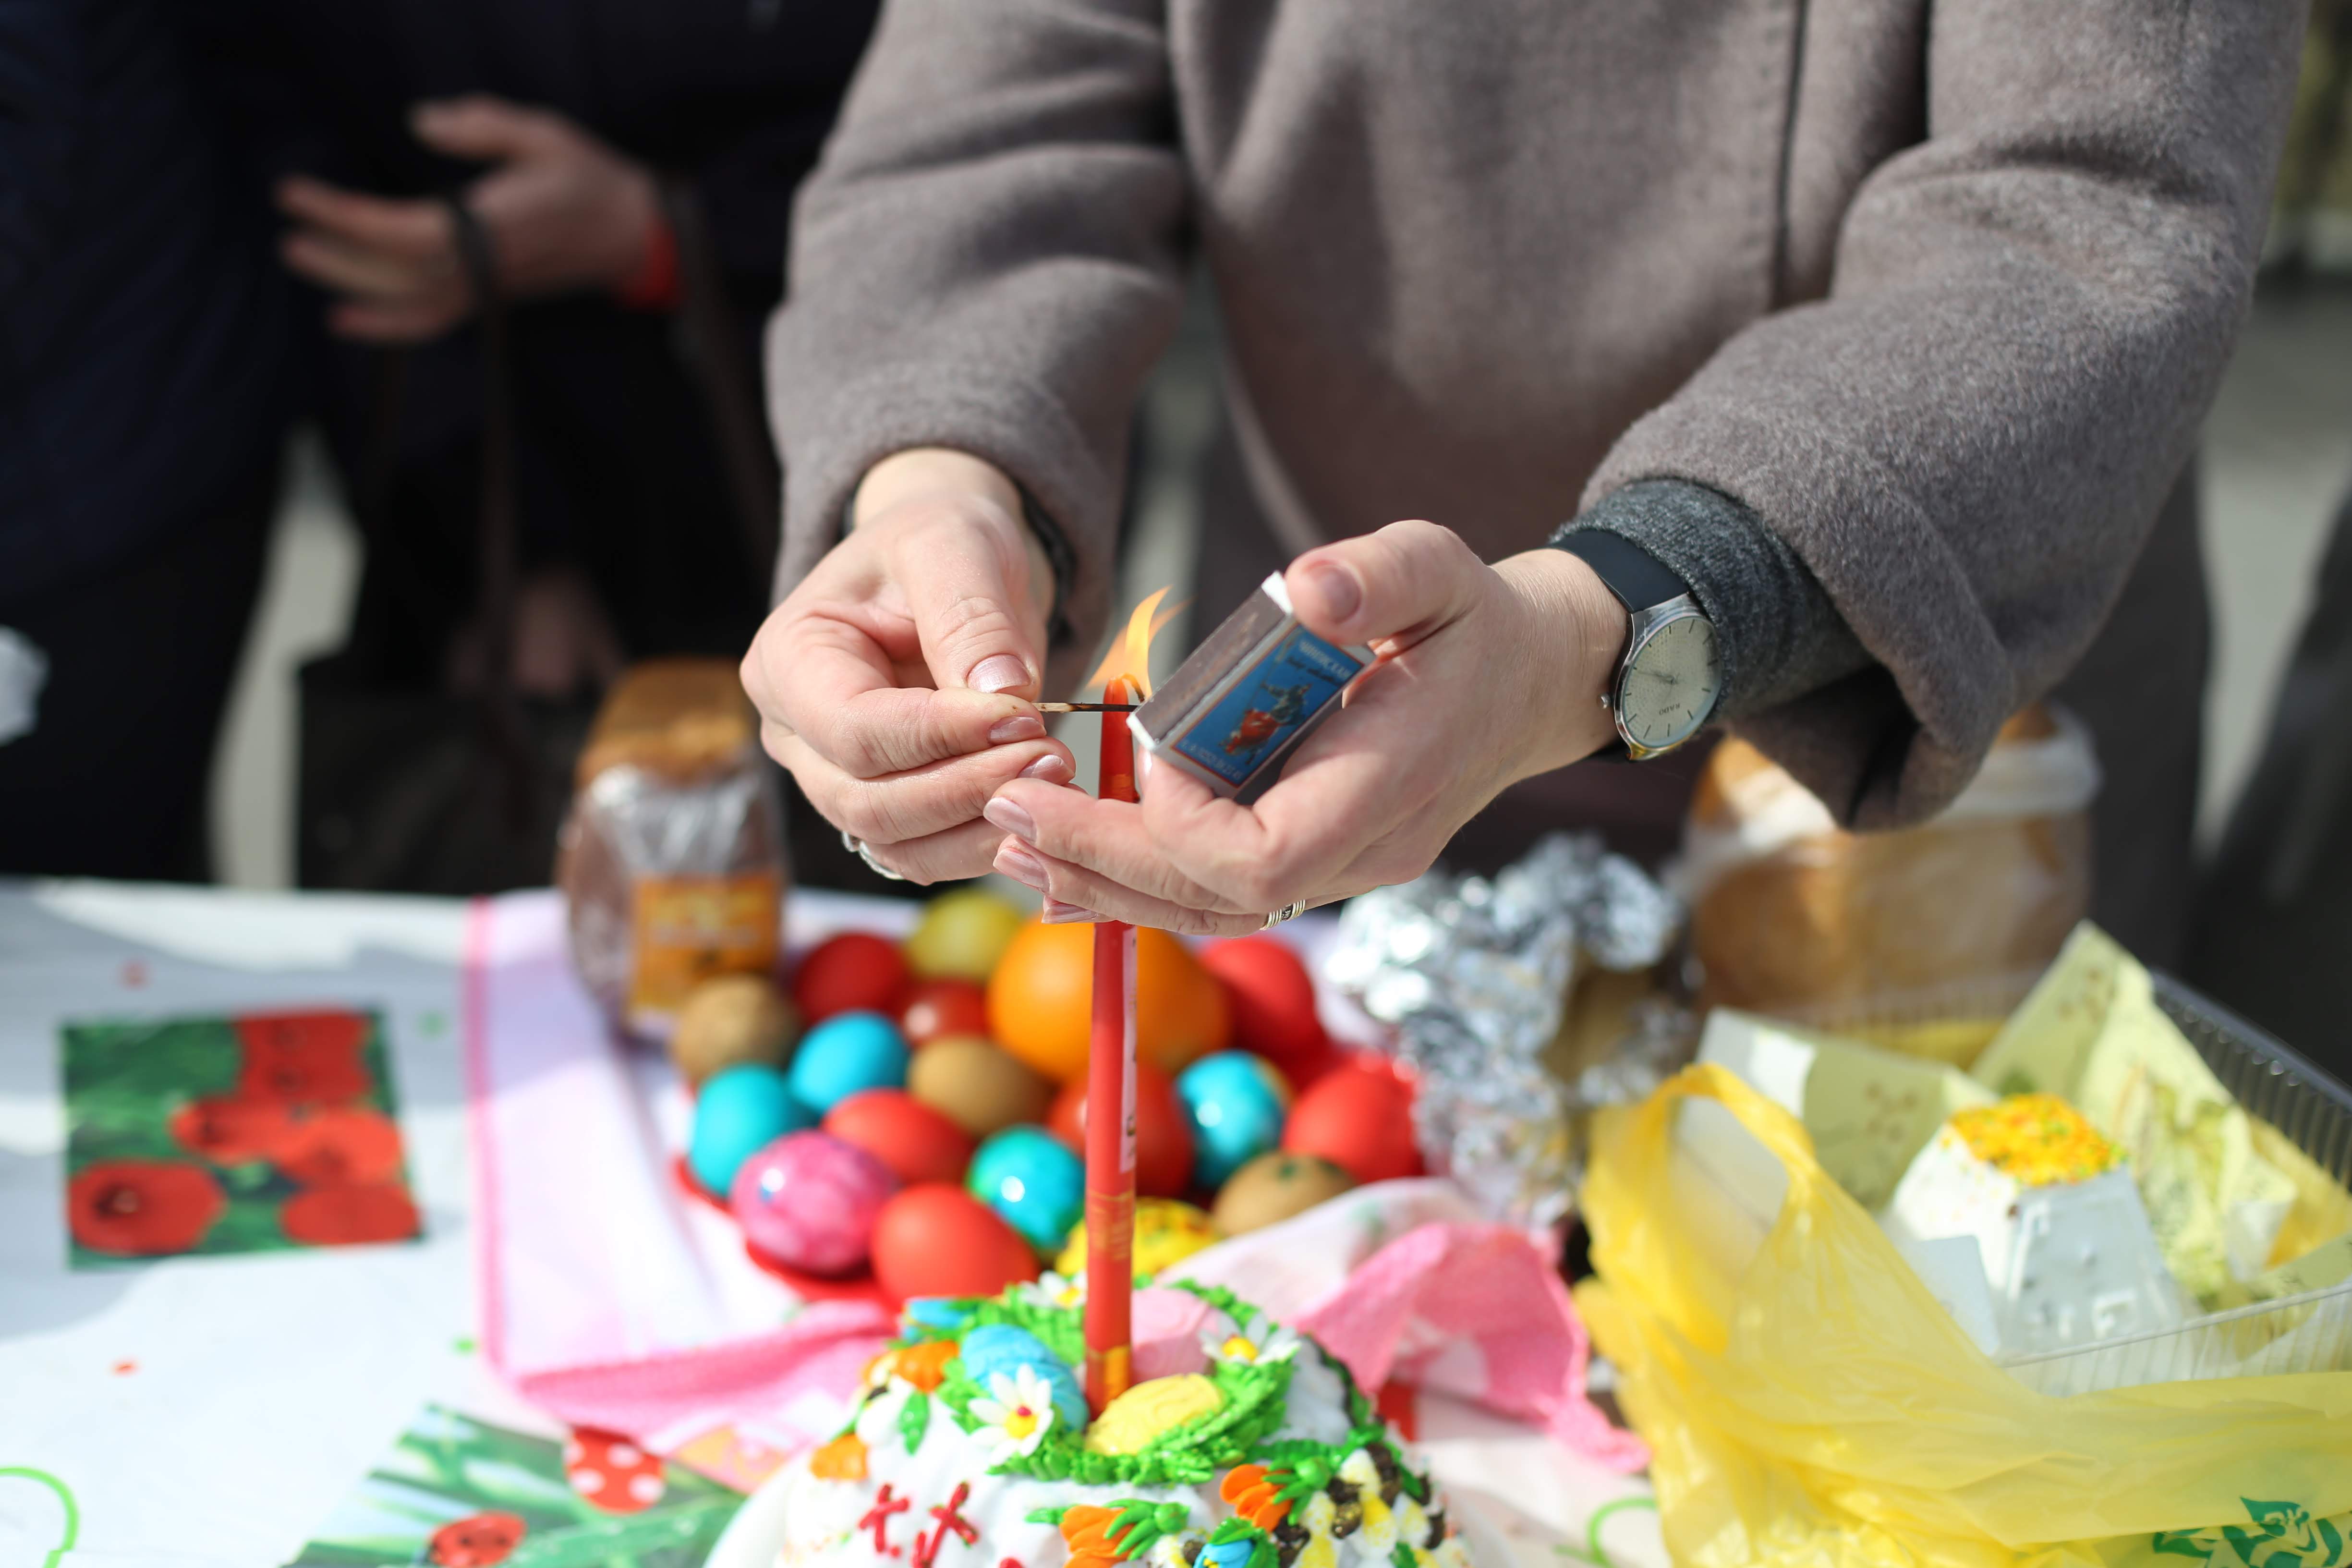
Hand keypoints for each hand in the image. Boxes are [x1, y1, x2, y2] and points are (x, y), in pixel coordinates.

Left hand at [276, 95, 662, 341]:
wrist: (627, 234)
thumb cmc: (586, 178)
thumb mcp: (545, 134)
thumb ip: (484, 126)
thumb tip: (421, 123)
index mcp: (502, 223)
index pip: (411, 233)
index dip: (349, 219)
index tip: (299, 194)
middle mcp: (490, 266)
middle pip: (398, 273)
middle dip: (337, 252)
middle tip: (289, 229)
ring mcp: (488, 289)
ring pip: (406, 299)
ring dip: (348, 281)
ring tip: (299, 252)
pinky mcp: (487, 299)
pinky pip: (428, 321)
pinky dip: (385, 325)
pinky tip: (342, 317)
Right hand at [741, 450, 1074, 882]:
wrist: (951, 567)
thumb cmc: (935, 544)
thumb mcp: (951, 545)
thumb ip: (969, 614)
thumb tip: (1002, 692)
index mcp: (788, 663)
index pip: (855, 730)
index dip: (941, 736)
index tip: (1023, 715)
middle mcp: (797, 736)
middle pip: (869, 803)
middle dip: (968, 788)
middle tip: (1054, 755)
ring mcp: (836, 780)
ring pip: (899, 844)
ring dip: (983, 824)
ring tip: (1058, 779)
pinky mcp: (890, 808)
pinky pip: (929, 854)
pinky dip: (988, 841)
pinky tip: (1043, 807)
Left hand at [980, 521, 1628, 930]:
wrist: (1533, 680)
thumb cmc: (1477, 619)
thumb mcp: (1439, 569)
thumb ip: (1378, 574)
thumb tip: (1306, 589)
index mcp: (1390, 785)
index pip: (1264, 858)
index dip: (1182, 824)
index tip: (1142, 750)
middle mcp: (1366, 850)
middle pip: (1220, 902)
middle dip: (1106, 862)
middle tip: (1003, 812)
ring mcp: (1346, 867)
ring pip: (1213, 913)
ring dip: (1108, 885)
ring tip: (1012, 847)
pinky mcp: (1320, 858)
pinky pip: (1221, 897)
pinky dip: (1141, 885)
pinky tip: (1067, 871)